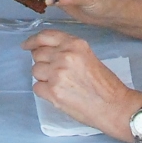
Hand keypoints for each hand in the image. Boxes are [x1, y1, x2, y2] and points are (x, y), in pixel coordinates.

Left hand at [23, 29, 140, 140]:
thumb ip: (68, 50)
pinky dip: (44, 92)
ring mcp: (57, 74)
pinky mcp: (53, 92)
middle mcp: (64, 56)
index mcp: (75, 44)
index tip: (26, 45)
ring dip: (43, 78)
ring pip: (35, 71)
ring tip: (61, 85)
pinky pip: (37, 88)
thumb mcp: (88, 56)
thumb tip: (47, 52)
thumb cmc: (105, 84)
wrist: (115, 106)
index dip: (33, 41)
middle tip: (54, 73)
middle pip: (37, 55)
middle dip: (42, 63)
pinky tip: (58, 94)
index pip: (45, 36)